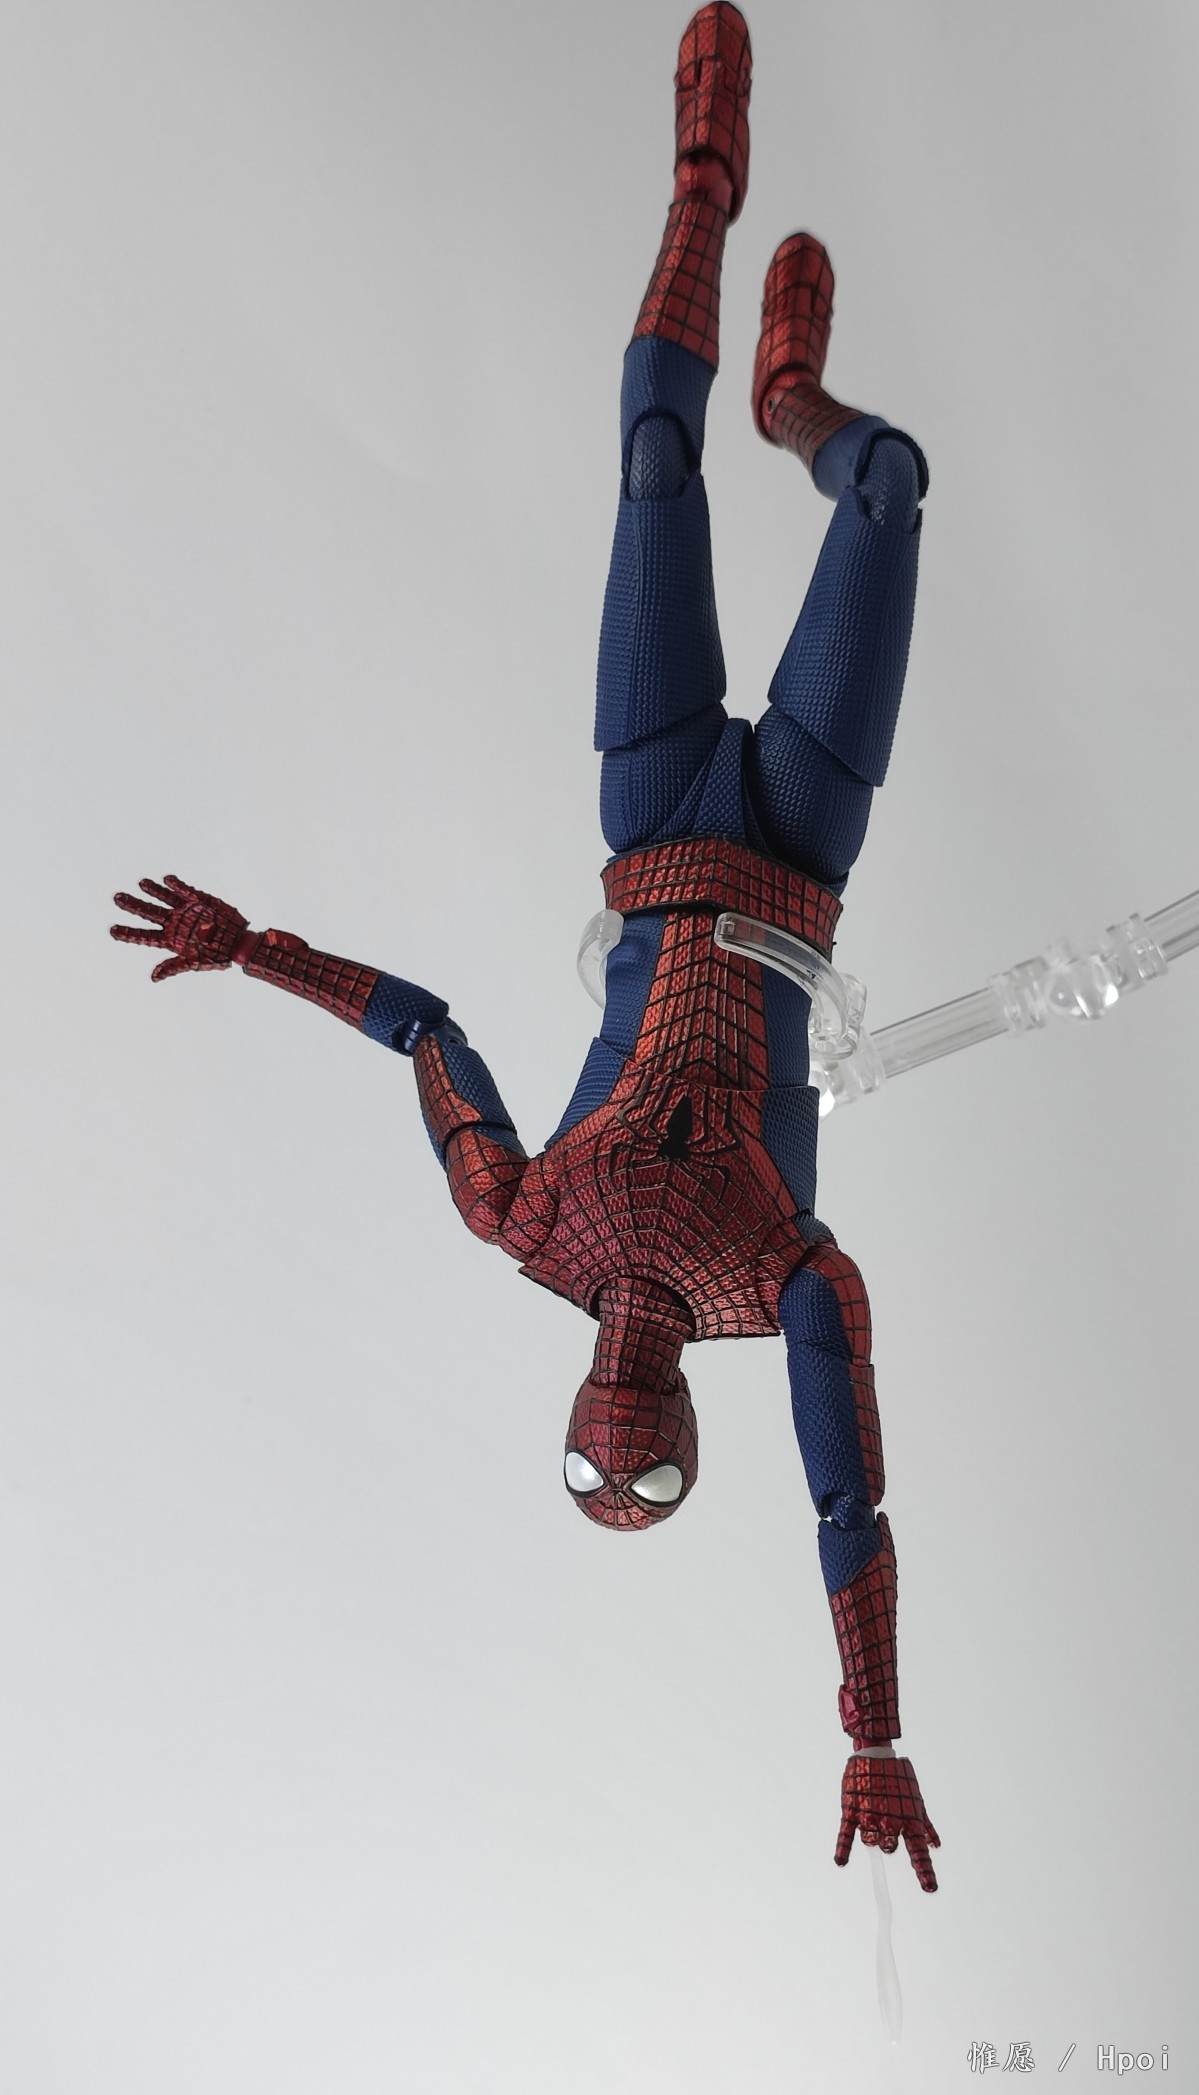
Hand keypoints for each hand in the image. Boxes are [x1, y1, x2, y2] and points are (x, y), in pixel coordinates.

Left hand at [110, 874, 254, 981]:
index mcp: (170, 939)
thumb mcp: (193, 963)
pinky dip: (176, 885)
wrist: (238, 943)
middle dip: (133, 906)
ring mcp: (185, 910)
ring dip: (152, 890)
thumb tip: (153, 977)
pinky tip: (167, 880)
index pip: (144, 935)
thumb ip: (172, 967)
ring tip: (141, 883)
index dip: (128, 933)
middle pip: (148, 913)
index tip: (112, 930)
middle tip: (117, 898)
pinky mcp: (198, 899)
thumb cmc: (216, 956)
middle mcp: (174, 922)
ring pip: (163, 898)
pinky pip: (185, 890)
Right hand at [836, 1753, 939, 1891]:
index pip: (920, 1853)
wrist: (875, 1753)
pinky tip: (841, 1862)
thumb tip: (936, 1846)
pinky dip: (843, 1849)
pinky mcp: (852, 1810)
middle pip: (889, 1849)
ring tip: (871, 1813)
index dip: (925, 1872)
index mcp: (910, 1820)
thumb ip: (926, 1827)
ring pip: (871, 1843)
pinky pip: (847, 1834)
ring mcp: (871, 1816)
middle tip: (885, 1821)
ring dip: (871, 1836)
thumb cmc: (898, 1780)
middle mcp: (892, 1822)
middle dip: (887, 1842)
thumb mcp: (916, 1802)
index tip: (931, 1889)